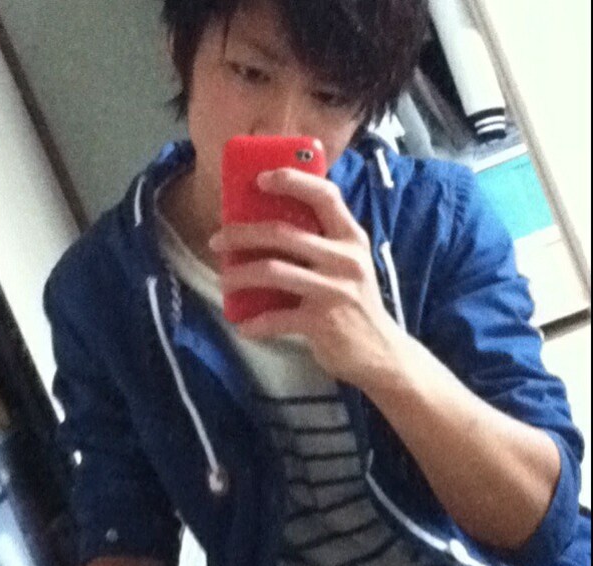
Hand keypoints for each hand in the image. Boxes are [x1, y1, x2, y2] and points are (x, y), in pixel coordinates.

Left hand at [209, 168, 406, 386]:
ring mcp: (335, 290)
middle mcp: (346, 259)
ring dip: (239, 275)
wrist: (382, 353)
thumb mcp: (349, 267)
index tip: (260, 178)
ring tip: (224, 282)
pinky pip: (277, 317)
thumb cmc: (356, 305)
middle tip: (217, 241)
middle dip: (242, 234)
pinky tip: (244, 326)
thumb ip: (323, 246)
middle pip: (283, 233)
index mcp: (352, 239)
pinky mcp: (323, 321)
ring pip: (273, 271)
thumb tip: (268, 230)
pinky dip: (255, 323)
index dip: (292, 181)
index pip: (325, 195)